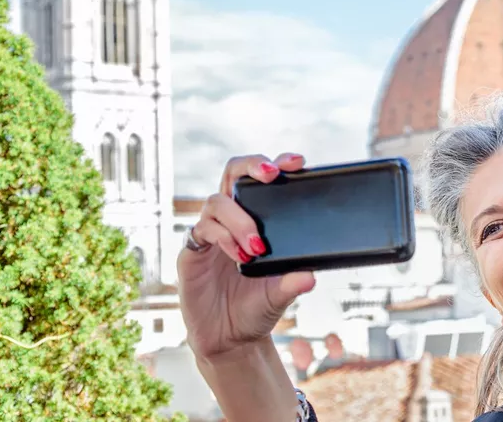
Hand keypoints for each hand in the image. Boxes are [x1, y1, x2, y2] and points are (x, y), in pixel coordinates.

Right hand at [177, 152, 317, 361]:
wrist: (231, 340)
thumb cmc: (256, 308)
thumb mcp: (281, 294)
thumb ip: (293, 282)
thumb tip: (310, 275)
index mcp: (254, 220)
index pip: (260, 182)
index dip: (274, 164)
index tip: (297, 162)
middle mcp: (230, 220)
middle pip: (233, 174)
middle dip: (252, 166)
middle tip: (271, 175)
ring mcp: (210, 235)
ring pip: (217, 202)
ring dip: (240, 218)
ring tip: (256, 247)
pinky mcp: (192, 254)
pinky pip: (202, 232)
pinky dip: (224, 238)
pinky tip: (240, 256)